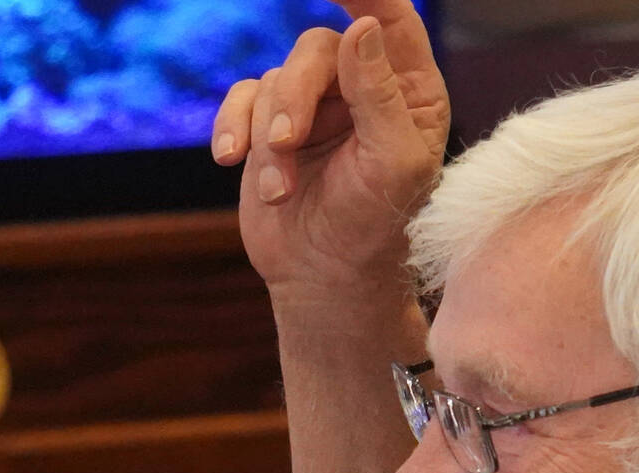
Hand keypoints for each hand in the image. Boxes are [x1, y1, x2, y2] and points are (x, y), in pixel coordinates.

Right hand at [211, 0, 449, 300]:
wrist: (326, 280)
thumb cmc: (376, 227)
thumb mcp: (393, 164)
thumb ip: (381, 95)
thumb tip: (361, 28)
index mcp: (409, 89)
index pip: (391, 18)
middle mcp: (363, 86)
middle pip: (318, 48)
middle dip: (295, 95)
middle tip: (285, 142)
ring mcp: (314, 105)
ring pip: (276, 78)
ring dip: (268, 136)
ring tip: (278, 189)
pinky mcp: (268, 126)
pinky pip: (240, 100)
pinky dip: (232, 129)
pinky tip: (229, 161)